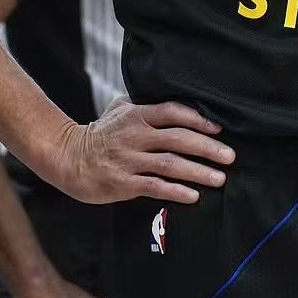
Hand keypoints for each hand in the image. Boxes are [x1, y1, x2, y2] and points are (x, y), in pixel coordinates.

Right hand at [50, 96, 233, 204]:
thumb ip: (144, 104)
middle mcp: (134, 136)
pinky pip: (154, 187)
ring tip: (220, 178)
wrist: (67, 158)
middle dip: (207, 147)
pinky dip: (176, 191)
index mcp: (135, 116)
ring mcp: (128, 160)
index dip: (198, 119)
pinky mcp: (122, 183)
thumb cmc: (99, 134)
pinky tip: (193, 196)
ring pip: (170, 164)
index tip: (219, 128)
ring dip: (198, 171)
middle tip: (230, 156)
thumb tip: (175, 102)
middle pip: (177, 139)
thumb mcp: (117, 109)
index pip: (172, 112)